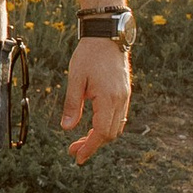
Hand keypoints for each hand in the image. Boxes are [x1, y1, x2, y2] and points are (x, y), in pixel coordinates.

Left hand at [61, 37, 132, 163]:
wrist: (107, 35)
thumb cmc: (89, 54)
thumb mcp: (75, 79)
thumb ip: (71, 104)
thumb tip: (66, 128)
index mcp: (109, 98)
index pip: (101, 132)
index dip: (89, 147)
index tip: (77, 157)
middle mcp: (121, 100)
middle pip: (110, 134)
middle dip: (92, 145)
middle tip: (73, 150)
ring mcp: (125, 96)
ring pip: (116, 127)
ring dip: (99, 137)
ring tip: (80, 141)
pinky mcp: (124, 92)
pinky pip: (118, 117)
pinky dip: (106, 126)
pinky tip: (92, 126)